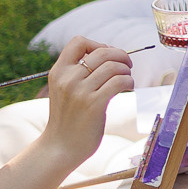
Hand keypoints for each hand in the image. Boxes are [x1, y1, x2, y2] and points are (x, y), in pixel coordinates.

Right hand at [41, 37, 133, 165]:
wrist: (60, 147)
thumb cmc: (68, 118)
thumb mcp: (65, 89)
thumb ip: (78, 72)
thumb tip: (110, 53)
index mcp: (58, 72)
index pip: (78, 41)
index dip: (98, 44)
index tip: (106, 56)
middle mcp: (67, 79)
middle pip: (103, 52)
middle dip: (121, 55)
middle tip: (127, 65)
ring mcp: (80, 92)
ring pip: (114, 66)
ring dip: (126, 70)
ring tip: (127, 78)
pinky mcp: (94, 105)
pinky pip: (119, 81)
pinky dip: (129, 81)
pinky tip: (127, 87)